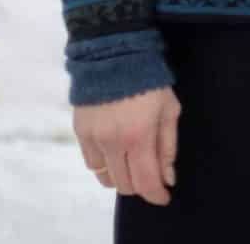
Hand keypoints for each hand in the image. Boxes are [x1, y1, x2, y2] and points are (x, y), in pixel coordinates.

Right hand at [74, 85, 180, 204]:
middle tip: (152, 174)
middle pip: (125, 185)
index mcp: (138, 136)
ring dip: (122, 177)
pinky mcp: (80, 132)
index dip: (156, 195)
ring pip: (105, 178)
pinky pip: (91, 163)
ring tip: (133, 162)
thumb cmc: (149, 80)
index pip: (145, 182)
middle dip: (142, 185)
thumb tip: (167, 178)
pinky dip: (105, 165)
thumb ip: (168, 147)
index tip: (164, 197)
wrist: (114, 53)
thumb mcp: (169, 109)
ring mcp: (93, 138)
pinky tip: (116, 152)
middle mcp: (112, 142)